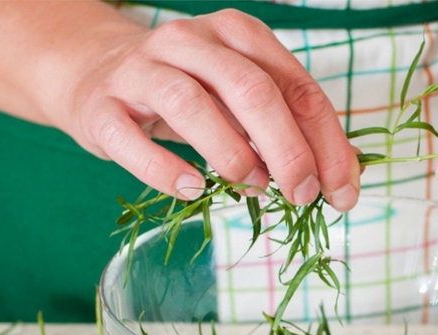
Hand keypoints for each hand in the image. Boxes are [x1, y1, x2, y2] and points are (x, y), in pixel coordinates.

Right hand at [56, 9, 359, 208]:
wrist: (94, 73)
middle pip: (251, 90)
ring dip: (233, 156)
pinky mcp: (101, 106)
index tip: (343, 192)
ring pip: (192, 105)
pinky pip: (131, 139)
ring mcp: (141, 70)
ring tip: (254, 189)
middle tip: (303, 195)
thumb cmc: (186, 93)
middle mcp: (190, 42)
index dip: (327, 143)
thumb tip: (341, 177)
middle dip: (288, 149)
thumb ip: (287, 129)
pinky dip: (166, 170)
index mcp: (237, 35)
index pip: (297, 87)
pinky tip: (193, 190)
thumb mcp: (240, 101)